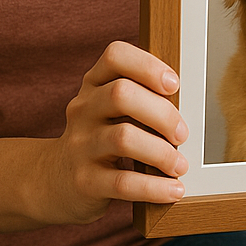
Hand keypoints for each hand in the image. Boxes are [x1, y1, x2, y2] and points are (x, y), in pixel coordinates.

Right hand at [32, 41, 188, 224]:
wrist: (55, 180)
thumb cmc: (101, 137)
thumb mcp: (112, 109)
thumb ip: (141, 98)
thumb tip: (189, 105)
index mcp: (94, 84)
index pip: (115, 56)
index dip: (147, 65)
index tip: (174, 84)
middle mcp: (83, 109)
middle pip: (121, 94)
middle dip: (161, 113)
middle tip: (182, 134)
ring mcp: (80, 145)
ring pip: (123, 137)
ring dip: (161, 152)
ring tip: (180, 165)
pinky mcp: (84, 181)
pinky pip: (122, 182)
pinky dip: (153, 187)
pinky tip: (173, 190)